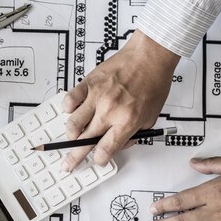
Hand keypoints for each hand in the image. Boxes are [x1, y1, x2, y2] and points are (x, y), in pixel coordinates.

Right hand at [61, 30, 179, 170]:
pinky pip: (70, 101)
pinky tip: (72, 110)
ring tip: (73, 135)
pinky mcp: (88, 84)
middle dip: (75, 157)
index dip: (99, 159)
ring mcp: (97, 97)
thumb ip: (134, 133)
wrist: (149, 57)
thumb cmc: (153, 82)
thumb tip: (118, 144)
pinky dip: (68, 109)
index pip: (105, 149)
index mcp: (127, 121)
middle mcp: (110, 111)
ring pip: (73, 124)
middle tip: (68, 164)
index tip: (97, 159)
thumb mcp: (152, 116)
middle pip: (85, 142)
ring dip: (71, 134)